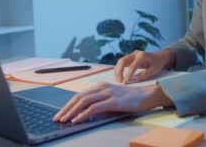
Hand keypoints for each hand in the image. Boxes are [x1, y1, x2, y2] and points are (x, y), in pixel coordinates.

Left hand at [53, 83, 171, 123]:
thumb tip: (86, 113)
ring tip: (64, 120)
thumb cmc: (131, 99)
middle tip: (57, 118)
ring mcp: (108, 93)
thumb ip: (100, 103)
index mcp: (101, 86)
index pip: (80, 95)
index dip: (69, 104)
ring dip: (71, 111)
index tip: (61, 113)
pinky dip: (83, 114)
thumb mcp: (113, 98)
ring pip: (84, 101)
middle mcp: (102, 87)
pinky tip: (77, 120)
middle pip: (79, 97)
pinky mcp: (113, 101)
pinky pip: (94, 108)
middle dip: (66, 108)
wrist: (147, 95)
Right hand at [114, 49, 174, 83]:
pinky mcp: (130, 57)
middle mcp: (136, 53)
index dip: (128, 75)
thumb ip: (144, 75)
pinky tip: (119, 76)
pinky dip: (119, 69)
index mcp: (142, 56)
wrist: (159, 56)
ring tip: (118, 80)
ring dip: (117, 71)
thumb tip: (134, 79)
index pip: (132, 66)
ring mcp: (132, 54)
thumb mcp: (154, 70)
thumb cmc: (157, 64)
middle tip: (119, 82)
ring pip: (120, 61)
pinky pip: (122, 62)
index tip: (125, 83)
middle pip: (123, 61)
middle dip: (119, 71)